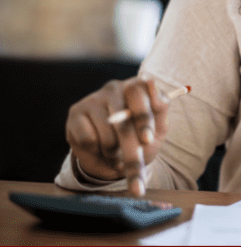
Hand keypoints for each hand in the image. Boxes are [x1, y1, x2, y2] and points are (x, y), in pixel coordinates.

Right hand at [65, 76, 169, 196]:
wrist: (117, 156)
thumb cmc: (142, 136)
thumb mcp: (158, 126)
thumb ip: (159, 106)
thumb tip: (151, 82)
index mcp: (137, 86)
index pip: (139, 95)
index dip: (144, 120)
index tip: (147, 141)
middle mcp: (115, 88)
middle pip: (122, 119)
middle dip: (129, 145)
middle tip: (129, 164)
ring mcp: (93, 99)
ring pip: (106, 135)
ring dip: (114, 154)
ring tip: (117, 155)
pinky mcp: (75, 113)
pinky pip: (88, 140)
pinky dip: (96, 153)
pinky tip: (99, 150)